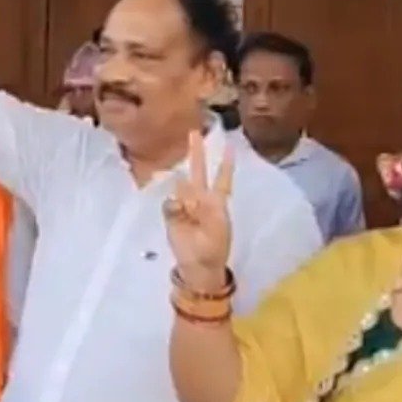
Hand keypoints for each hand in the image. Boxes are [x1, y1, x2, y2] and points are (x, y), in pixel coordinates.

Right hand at [164, 130, 234, 288]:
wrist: (198, 268)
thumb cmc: (212, 250)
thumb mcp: (214, 228)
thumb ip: (200, 206)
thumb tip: (181, 189)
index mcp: (217, 203)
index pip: (222, 178)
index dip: (226, 163)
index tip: (231, 145)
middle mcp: (200, 201)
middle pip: (198, 173)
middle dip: (196, 153)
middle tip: (194, 132)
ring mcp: (185, 207)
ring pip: (182, 187)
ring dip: (184, 189)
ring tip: (188, 209)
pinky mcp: (172, 216)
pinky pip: (170, 203)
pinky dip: (174, 207)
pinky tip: (179, 215)